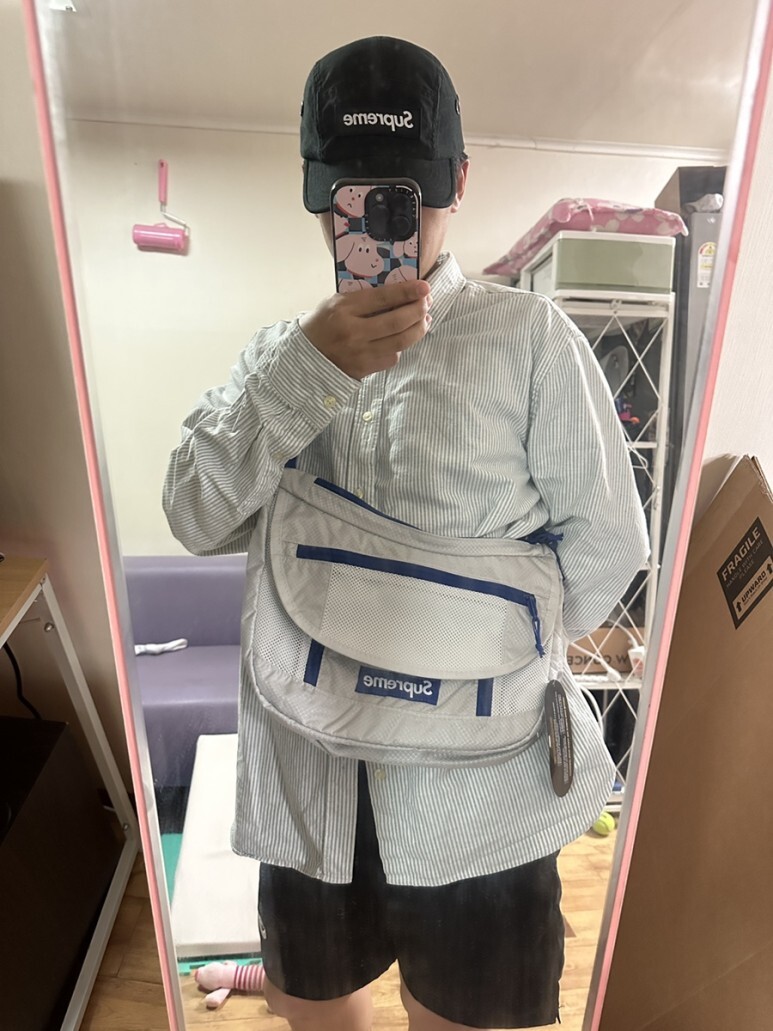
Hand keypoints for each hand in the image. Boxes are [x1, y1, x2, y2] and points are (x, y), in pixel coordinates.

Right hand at [299, 280, 431, 379]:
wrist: (306, 357)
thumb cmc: (323, 324)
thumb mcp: (336, 303)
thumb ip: (364, 297)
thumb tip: (399, 291)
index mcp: (344, 309)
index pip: (383, 298)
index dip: (408, 292)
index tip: (424, 286)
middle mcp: (354, 332)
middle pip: (397, 321)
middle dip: (418, 310)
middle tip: (427, 302)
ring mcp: (361, 353)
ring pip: (401, 341)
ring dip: (419, 328)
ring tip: (425, 319)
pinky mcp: (366, 369)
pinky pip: (393, 356)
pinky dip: (403, 345)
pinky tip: (405, 337)